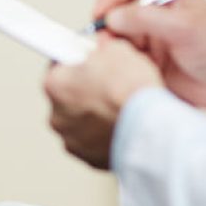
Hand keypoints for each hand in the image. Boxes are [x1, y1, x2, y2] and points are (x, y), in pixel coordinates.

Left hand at [44, 36, 162, 169]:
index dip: (76, 62)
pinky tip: (122, 125)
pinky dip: (105, 135)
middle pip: (68, 97)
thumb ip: (101, 48)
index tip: (86, 62)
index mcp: (55, 85)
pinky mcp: (89, 158)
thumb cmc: (131, 91)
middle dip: (86, 90)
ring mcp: (72, 140)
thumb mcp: (116, 49)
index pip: (57, 66)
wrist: (149, 128)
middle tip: (110, 85)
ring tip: (120, 108)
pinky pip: (94, 142)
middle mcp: (57, 116)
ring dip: (95, 115)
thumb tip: (102, 46)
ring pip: (81, 122)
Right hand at [92, 0, 205, 109]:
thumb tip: (113, 16)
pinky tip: (127, 72)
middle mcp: (157, 15)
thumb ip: (146, 18)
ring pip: (118, 37)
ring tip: (117, 60)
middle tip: (104, 43)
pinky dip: (119, 64)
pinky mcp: (149, 62)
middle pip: (118, 13)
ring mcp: (152, 39)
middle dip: (107, 27)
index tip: (99, 14)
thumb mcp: (184, 27)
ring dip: (113, 48)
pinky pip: (124, 59)